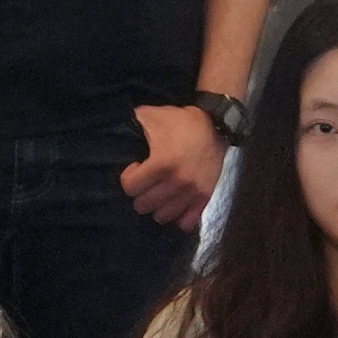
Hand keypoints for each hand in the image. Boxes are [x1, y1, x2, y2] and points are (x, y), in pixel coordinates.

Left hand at [124, 105, 221, 224]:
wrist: (219, 126)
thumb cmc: (183, 122)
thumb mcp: (154, 115)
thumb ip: (134, 120)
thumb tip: (119, 125)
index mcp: (161, 164)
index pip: (130, 187)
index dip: (128, 177)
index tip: (136, 167)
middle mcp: (176, 183)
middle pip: (143, 205)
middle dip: (140, 193)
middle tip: (146, 182)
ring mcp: (191, 194)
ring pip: (162, 216)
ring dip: (157, 206)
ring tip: (159, 193)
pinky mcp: (204, 199)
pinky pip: (185, 223)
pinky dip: (177, 217)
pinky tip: (174, 203)